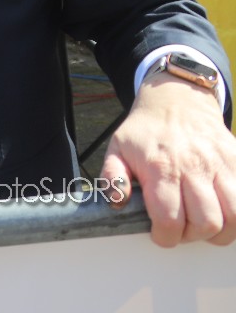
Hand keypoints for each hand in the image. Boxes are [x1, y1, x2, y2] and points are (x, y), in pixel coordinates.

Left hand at [101, 75, 235, 245]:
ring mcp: (220, 165)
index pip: (169, 218)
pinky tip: (221, 212)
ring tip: (203, 224)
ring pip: (233, 217)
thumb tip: (117, 202)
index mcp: (161, 167)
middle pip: (206, 223)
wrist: (176, 101)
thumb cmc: (146, 130)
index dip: (165, 236)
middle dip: (192, 235)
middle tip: (182, 228)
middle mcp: (193, 167)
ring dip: (219, 230)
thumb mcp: (117, 149)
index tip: (161, 234)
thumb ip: (112, 177)